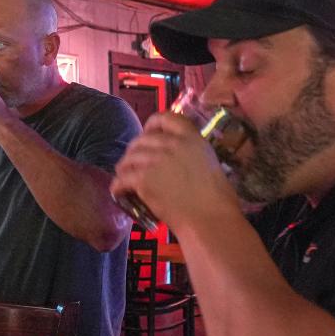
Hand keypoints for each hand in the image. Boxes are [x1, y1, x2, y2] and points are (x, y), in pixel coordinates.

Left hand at [111, 111, 238, 231]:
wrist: (210, 218)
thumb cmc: (217, 198)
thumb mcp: (209, 161)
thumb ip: (189, 152)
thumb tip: (173, 157)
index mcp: (191, 138)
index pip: (166, 117)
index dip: (152, 124)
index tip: (147, 134)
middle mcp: (172, 144)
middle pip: (142, 139)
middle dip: (134, 150)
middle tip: (133, 162)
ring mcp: (156, 160)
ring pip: (129, 158)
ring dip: (124, 168)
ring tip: (124, 176)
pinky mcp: (144, 179)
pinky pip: (122, 179)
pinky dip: (118, 186)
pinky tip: (119, 192)